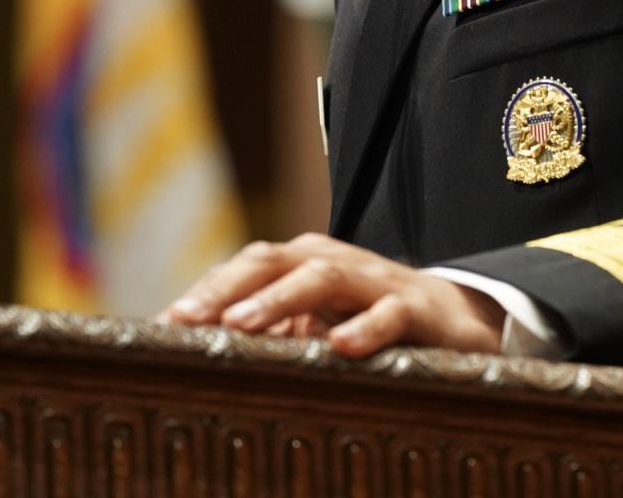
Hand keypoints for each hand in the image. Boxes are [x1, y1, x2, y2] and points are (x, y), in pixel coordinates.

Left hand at [155, 233, 504, 357]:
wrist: (458, 319)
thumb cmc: (371, 323)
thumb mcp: (316, 328)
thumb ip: (271, 335)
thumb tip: (198, 362)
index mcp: (303, 265)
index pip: (246, 266)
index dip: (206, 290)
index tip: (163, 325)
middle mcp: (333, 263)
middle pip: (273, 260)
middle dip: (227, 288)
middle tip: (186, 319)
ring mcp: (375, 282)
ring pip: (322, 277)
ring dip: (279, 298)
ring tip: (243, 323)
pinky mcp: (417, 308)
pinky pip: (389, 313)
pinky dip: (364, 327)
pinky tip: (340, 347)